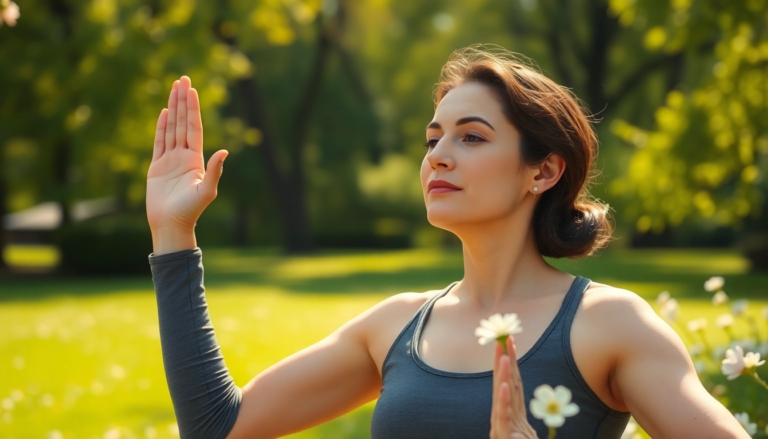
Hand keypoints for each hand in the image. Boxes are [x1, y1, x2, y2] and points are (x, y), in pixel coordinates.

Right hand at [146, 76, 227, 246]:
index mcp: (196, 159)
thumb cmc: (191, 210)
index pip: (194, 128)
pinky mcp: (156, 166)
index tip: (192, 90)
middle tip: (183, 79)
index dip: (193, 109)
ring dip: (173, 108)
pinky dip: (161, 127)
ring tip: (173, 88)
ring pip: (171, 128)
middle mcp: (184, 156)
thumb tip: (224, 151)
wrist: (171, 224)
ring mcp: (170, 159)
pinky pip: (158, 142)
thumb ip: (215, 170)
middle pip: (183, 122)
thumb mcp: (206, 190)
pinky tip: (164, 113)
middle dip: (183, 101)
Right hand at [490, 336, 537, 438]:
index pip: (513, 387)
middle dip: (504, 362)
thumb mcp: (527, 438)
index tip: (510, 343)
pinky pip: (504, 418)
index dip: (512, 364)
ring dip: (503, 375)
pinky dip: (503, 401)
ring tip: (503, 355)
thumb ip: (524, 426)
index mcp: (512, 420)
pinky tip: (504, 386)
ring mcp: (503, 431)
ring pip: (503, 399)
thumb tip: (525, 407)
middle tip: (503, 338)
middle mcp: (505, 422)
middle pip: (505, 387)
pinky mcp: (505, 438)